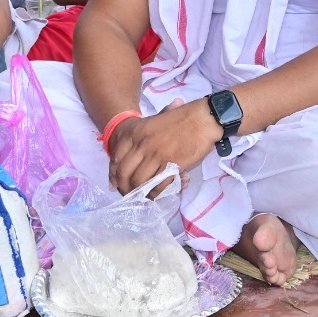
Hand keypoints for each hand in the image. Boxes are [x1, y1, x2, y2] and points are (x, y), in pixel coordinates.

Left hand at [106, 97, 220, 195]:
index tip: (116, 183)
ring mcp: (156, 155)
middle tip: (130, 194)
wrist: (203, 119)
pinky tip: (158, 194)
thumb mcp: (154, 122)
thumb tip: (124, 158)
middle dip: (125, 188)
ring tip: (144, 196)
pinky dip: (157, 192)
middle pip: (125, 173)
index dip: (114, 175)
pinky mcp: (171, 165)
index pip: (116, 159)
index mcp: (135, 133)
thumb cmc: (181, 119)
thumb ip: (140, 138)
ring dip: (141, 193)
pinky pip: (159, 184)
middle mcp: (142, 145)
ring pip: (140, 181)